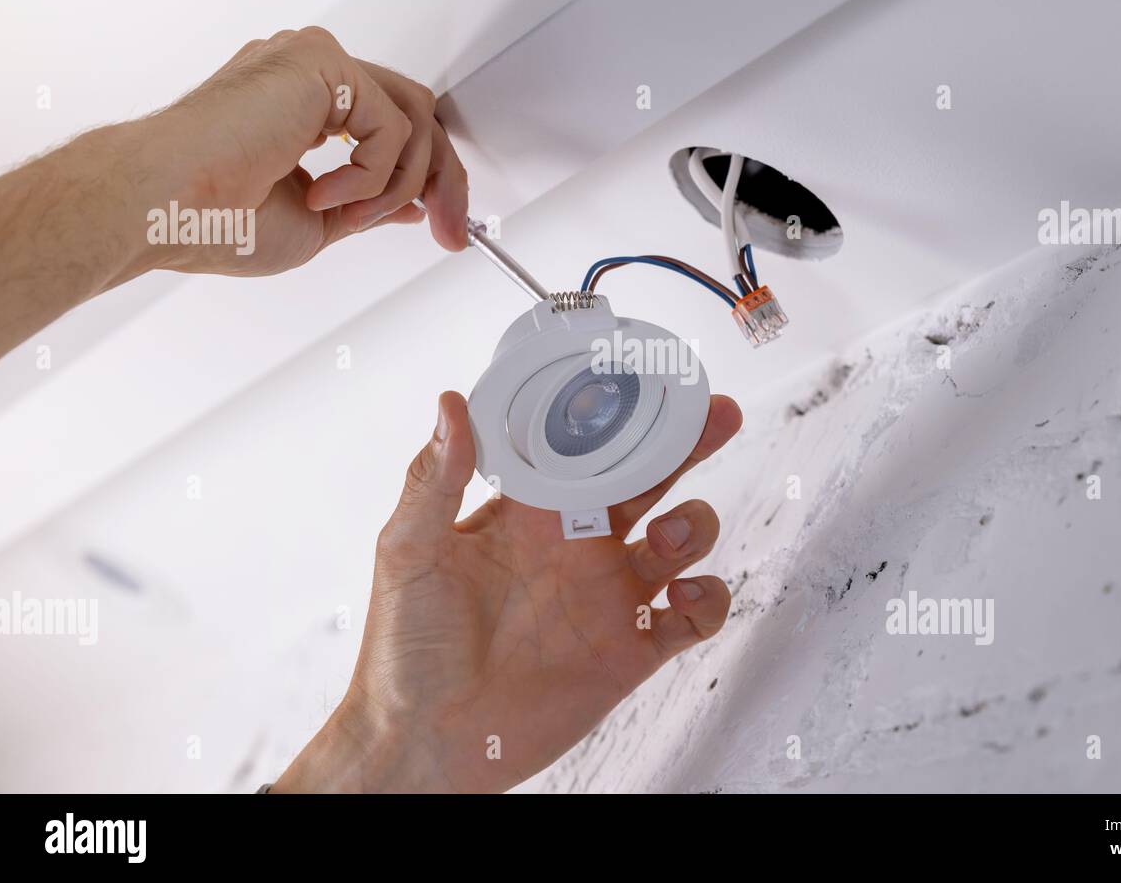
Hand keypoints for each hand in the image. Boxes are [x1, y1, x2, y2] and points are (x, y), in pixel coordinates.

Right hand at [149, 26, 468, 275]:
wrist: (166, 206)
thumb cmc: (215, 219)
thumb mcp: (317, 222)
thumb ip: (368, 204)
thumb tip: (412, 204)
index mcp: (305, 106)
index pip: (394, 127)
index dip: (428, 178)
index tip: (444, 225)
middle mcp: (312, 77)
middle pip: (416, 114)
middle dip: (443, 179)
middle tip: (449, 230)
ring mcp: (316, 64)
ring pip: (412, 119)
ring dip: (398, 185)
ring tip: (348, 215)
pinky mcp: (322, 63)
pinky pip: (390, 126)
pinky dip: (370, 176)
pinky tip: (321, 193)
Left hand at [275, 390, 742, 792]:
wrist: (425, 742)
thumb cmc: (404, 650)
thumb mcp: (408, 551)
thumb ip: (434, 478)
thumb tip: (452, 402)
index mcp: (530, 514)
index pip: (587, 447)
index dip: (618, 413)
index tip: (644, 379)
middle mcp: (577, 546)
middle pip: (649, 480)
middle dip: (686, 444)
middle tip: (715, 415)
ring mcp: (608, 596)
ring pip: (682, 541)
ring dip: (694, 526)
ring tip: (668, 539)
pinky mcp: (630, 650)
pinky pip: (692, 617)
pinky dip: (709, 600)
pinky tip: (686, 595)